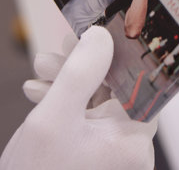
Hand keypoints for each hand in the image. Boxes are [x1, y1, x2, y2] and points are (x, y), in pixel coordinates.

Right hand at [0, 26, 156, 169]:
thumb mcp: (53, 120)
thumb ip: (80, 74)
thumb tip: (101, 36)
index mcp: (132, 139)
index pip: (139, 81)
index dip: (119, 53)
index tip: (100, 33)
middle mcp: (128, 143)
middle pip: (115, 85)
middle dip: (84, 64)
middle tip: (64, 45)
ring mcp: (111, 145)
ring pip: (97, 95)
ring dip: (69, 77)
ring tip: (43, 65)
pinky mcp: (94, 146)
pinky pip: (86, 111)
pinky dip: (65, 97)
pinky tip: (39, 89)